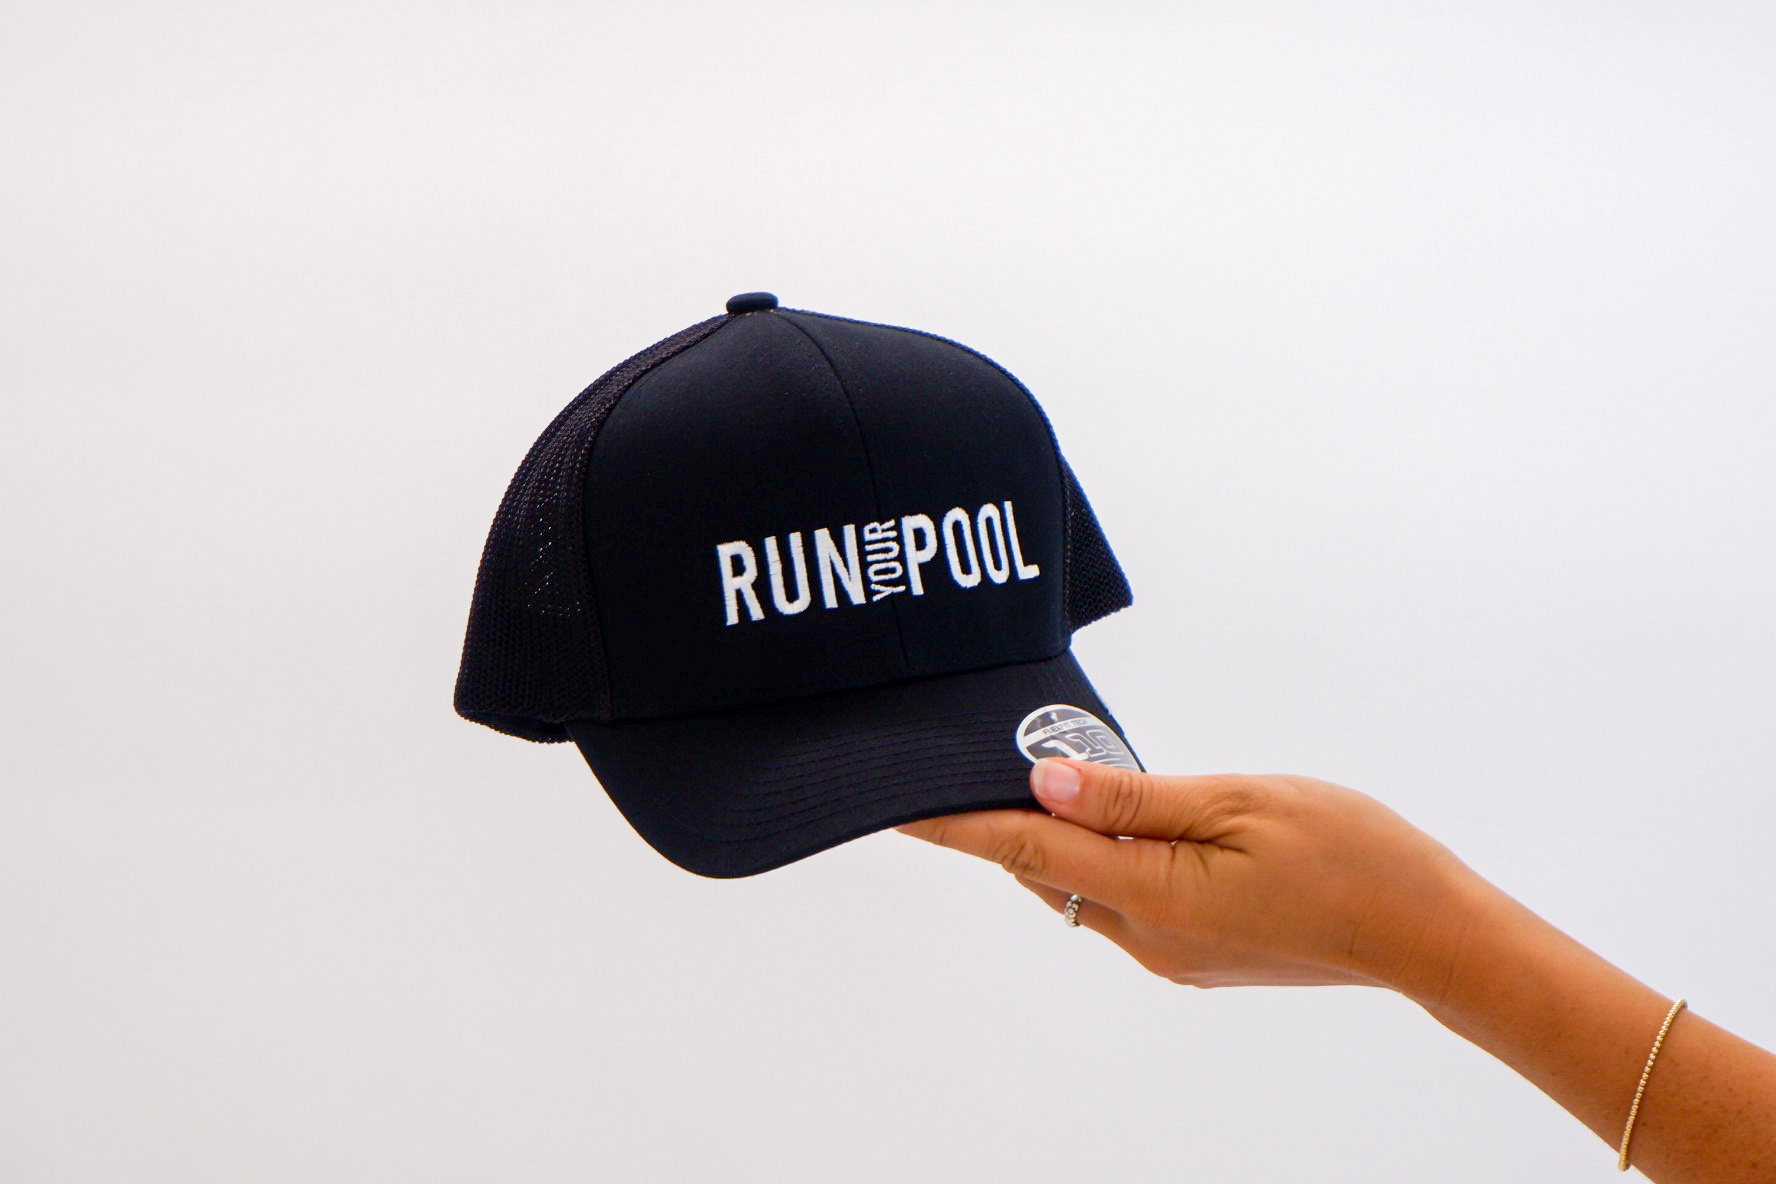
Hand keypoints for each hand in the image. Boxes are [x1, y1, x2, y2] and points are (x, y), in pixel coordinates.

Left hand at [897, 758, 1489, 998]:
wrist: (1428, 933)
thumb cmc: (1350, 854)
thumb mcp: (1237, 802)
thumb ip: (1132, 795)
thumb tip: (1044, 782)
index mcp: (1153, 895)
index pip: (1027, 850)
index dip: (958, 825)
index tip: (898, 805)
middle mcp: (1148, 937)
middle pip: (1046, 872)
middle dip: (1000, 824)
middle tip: (964, 766)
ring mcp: (1171, 954)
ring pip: (1083, 887)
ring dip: (1053, 840)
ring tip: (1033, 778)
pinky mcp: (1195, 954)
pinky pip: (1122, 900)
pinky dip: (1099, 858)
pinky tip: (1111, 819)